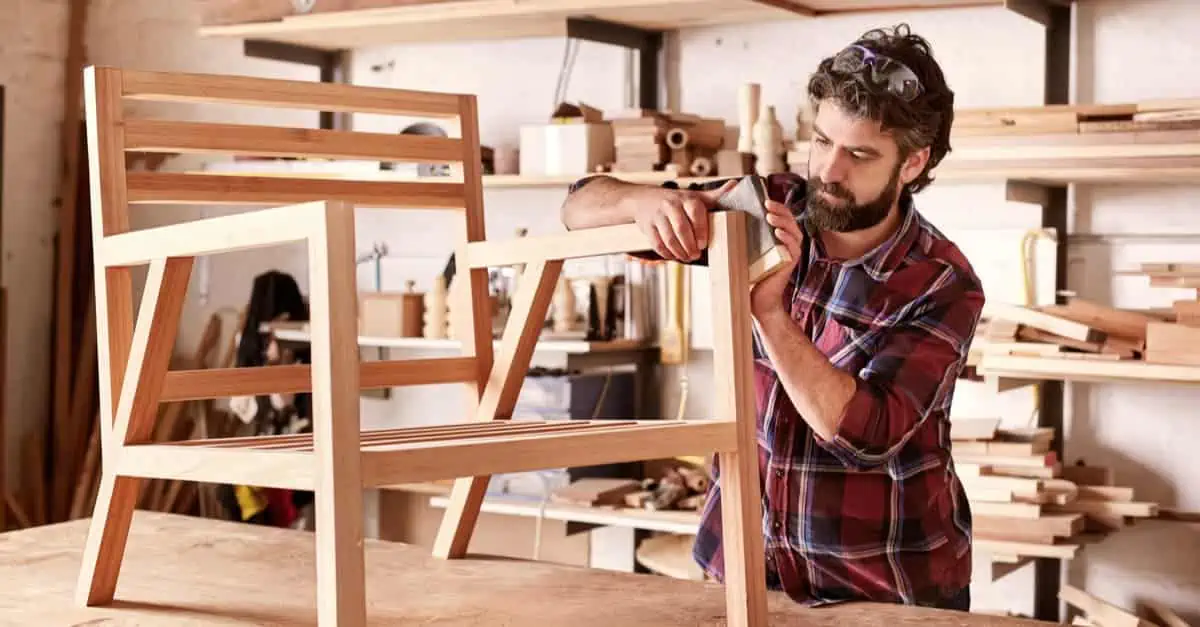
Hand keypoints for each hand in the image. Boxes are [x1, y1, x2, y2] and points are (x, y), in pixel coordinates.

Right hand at [632, 179, 738, 260]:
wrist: (643, 198)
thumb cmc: (676, 200)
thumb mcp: (695, 196)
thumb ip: (715, 195)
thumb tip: (735, 185)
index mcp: (686, 198)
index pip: (695, 213)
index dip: (701, 230)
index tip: (703, 244)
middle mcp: (671, 205)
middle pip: (681, 229)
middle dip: (690, 246)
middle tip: (696, 255)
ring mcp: (657, 216)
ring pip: (669, 239)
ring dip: (680, 252)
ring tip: (687, 257)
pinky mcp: (647, 226)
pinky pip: (657, 244)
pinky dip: (667, 254)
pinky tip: (674, 256)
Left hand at [751, 199, 804, 318]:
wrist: (758, 301)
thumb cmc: (751, 276)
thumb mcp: (747, 252)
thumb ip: (745, 237)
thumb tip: (726, 221)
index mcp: (779, 240)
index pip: (784, 218)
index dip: (778, 207)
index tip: (764, 199)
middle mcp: (788, 245)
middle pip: (791, 221)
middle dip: (781, 210)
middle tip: (767, 204)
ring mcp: (790, 255)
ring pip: (795, 232)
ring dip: (783, 222)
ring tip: (770, 216)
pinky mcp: (790, 265)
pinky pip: (794, 249)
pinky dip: (787, 239)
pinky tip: (778, 233)